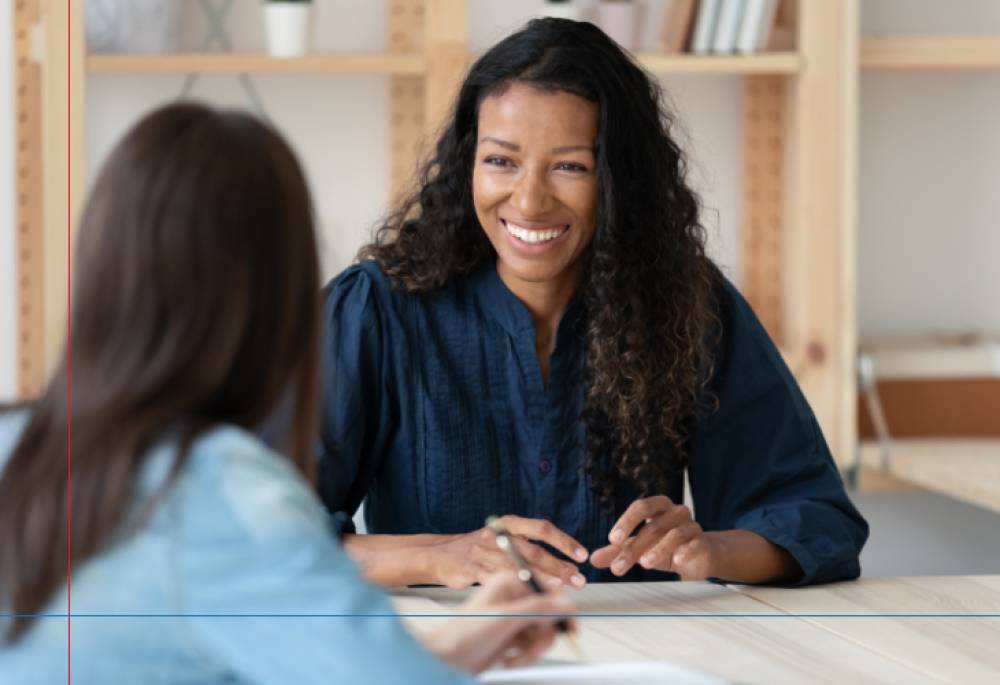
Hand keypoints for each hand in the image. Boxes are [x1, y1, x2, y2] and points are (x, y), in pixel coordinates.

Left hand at [421, 571, 576, 672]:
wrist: (442, 660)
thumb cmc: (461, 635)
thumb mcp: (503, 619)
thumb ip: (537, 609)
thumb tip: (566, 602)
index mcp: (511, 582)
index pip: (549, 591)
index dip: (562, 611)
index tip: (570, 628)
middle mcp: (514, 597)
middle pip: (549, 616)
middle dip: (542, 638)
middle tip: (531, 650)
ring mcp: (513, 618)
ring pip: (543, 635)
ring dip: (532, 651)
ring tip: (514, 658)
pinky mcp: (511, 637)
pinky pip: (532, 646)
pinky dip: (525, 657)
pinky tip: (509, 660)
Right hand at [428, 516, 588, 588]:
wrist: (442, 555)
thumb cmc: (480, 548)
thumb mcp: (504, 537)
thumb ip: (529, 546)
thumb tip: (564, 563)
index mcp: (509, 523)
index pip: (542, 528)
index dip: (563, 541)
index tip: (581, 555)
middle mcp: (499, 535)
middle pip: (534, 550)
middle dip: (559, 566)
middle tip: (578, 579)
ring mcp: (486, 553)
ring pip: (519, 568)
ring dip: (543, 580)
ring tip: (562, 590)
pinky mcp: (475, 571)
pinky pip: (500, 582)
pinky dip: (517, 590)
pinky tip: (531, 598)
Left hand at [589, 496, 720, 578]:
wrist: (699, 555)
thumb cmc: (665, 545)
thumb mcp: (640, 548)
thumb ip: (618, 551)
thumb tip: (593, 559)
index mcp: (659, 507)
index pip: (640, 507)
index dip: (626, 521)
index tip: (612, 540)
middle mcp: (676, 512)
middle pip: (653, 526)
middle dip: (634, 547)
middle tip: (618, 567)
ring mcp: (692, 526)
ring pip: (674, 534)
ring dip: (658, 549)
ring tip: (644, 564)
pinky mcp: (703, 542)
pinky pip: (695, 543)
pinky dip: (686, 551)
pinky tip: (677, 560)